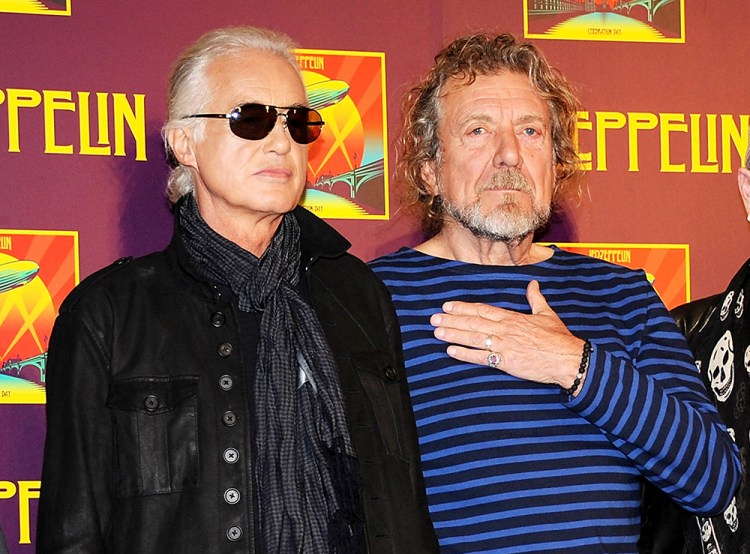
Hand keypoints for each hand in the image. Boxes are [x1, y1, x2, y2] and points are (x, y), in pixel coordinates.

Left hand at [430, 280, 585, 388]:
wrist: (568, 358)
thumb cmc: (558, 338)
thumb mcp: (547, 314)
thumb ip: (536, 299)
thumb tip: (533, 284)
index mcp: (512, 317)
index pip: (481, 310)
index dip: (462, 308)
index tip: (447, 306)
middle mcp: (504, 329)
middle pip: (472, 322)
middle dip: (451, 320)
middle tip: (434, 318)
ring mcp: (503, 345)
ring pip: (472, 338)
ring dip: (453, 334)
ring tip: (437, 332)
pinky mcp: (505, 361)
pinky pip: (481, 357)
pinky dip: (464, 354)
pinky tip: (451, 351)